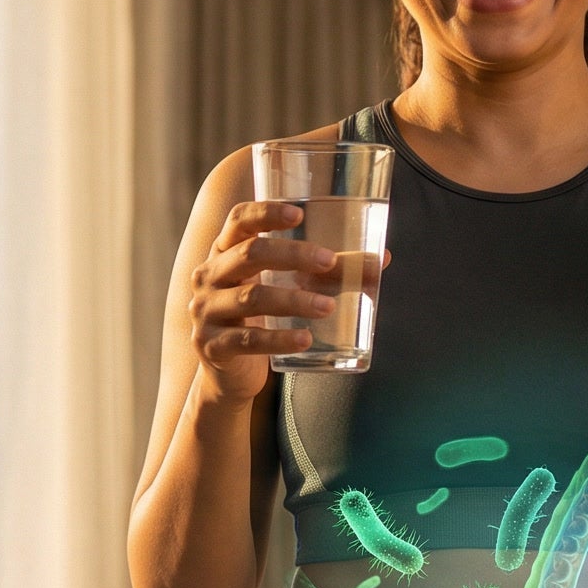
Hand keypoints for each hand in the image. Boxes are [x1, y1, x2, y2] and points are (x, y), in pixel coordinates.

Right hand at [187, 202, 338, 404]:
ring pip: (253, 298)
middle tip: (330, 262)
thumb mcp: (281, 287)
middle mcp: (208, 276)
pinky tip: (305, 339)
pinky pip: (249, 340)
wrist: (228, 374)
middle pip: (250, 254)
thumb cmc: (259, 318)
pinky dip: (280, 340)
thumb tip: (381, 258)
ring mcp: (206, 312)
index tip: (298, 214)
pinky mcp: (213, 346)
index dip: (265, 213)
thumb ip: (324, 271)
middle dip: (293, 254)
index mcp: (224, 252)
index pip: (238, 221)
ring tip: (328, 306)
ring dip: (295, 300)